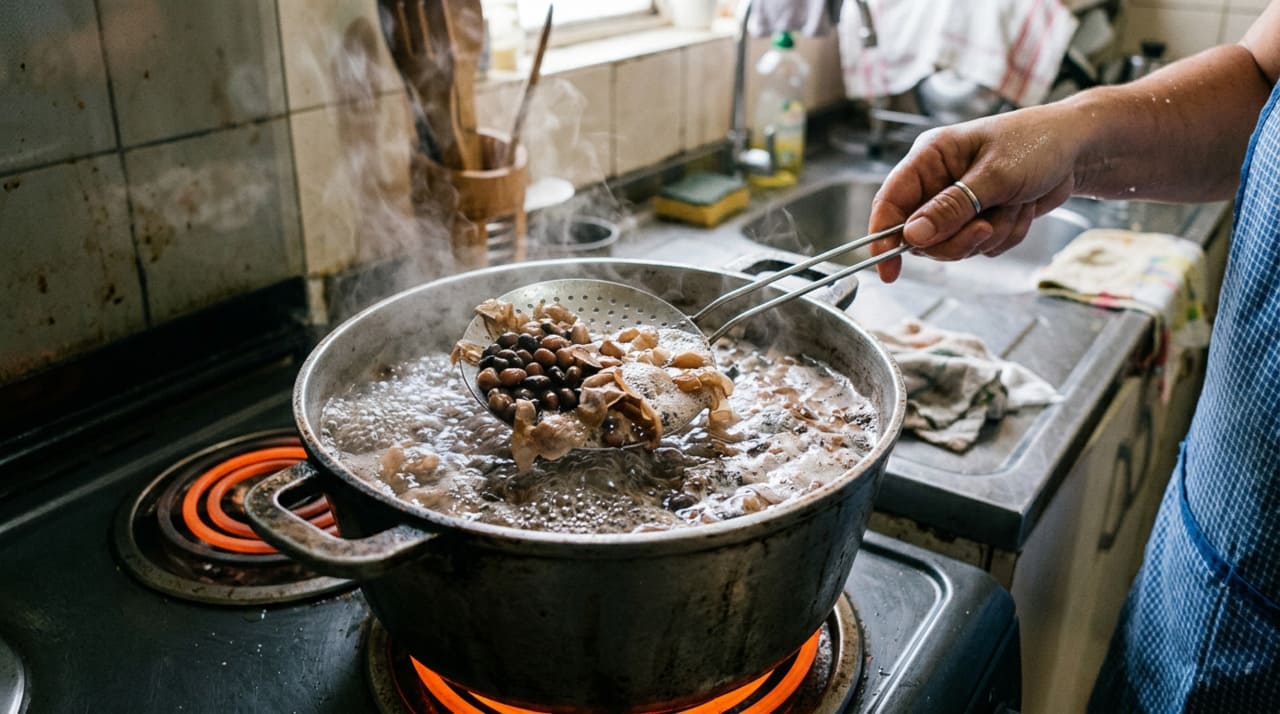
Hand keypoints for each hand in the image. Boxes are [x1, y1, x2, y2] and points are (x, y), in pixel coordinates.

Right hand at [868, 106, 1082, 281]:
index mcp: (930, 158)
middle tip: (985, 227)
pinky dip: (1005, 236)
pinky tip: (1021, 210)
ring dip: (988, 236)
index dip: (883, 238)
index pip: (890, 202)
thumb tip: (913, 237)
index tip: (888, 270)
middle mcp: (937, 182)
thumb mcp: (994, 176)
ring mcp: (958, 203)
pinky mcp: (979, 219)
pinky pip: (980, 248)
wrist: (1078, 149)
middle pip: (921, 235)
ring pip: (953, 246)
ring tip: (1013, 207)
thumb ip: (951, 208)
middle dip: (957, 239)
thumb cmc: (1037, 144)